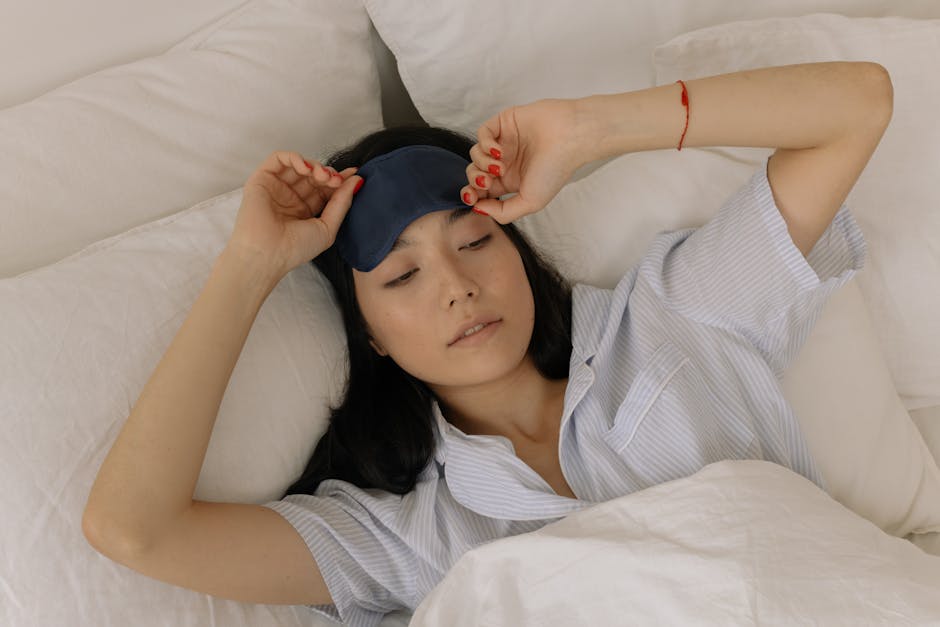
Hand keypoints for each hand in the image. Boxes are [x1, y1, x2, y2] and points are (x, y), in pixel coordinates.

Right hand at [227, 151, 361, 277]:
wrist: (267, 254)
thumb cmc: (295, 249)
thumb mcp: (327, 228)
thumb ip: (342, 203)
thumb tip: (357, 180)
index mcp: (305, 210)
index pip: (325, 189)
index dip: (339, 180)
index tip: (354, 174)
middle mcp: (291, 198)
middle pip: (314, 175)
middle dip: (328, 174)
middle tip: (336, 180)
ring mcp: (277, 188)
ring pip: (299, 165)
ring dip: (315, 165)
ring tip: (323, 176)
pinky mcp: (262, 179)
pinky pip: (278, 159)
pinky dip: (294, 157)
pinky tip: (306, 168)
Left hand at [461, 98, 589, 222]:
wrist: (570, 139)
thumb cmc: (556, 169)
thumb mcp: (530, 202)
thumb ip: (503, 212)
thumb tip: (479, 210)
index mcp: (511, 182)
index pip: (482, 191)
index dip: (473, 196)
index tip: (474, 200)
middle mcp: (506, 162)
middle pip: (474, 173)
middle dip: (474, 181)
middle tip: (486, 182)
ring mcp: (504, 142)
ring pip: (475, 154)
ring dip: (482, 163)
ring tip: (499, 167)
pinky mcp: (504, 123)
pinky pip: (482, 134)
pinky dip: (485, 144)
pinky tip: (498, 151)